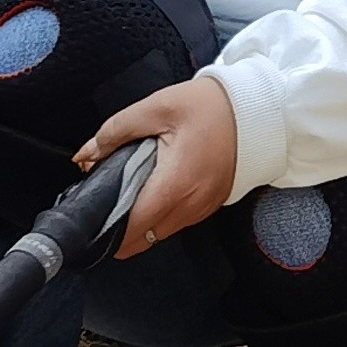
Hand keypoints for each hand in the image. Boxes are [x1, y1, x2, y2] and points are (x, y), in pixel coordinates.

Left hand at [78, 73, 238, 256]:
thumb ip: (115, 131)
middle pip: (142, 240)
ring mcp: (203, 208)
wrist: (261, 108)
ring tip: (126, 195)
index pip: (130, 228)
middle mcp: (190, 205)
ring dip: (139, 224)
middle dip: (117, 229)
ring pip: (159, 234)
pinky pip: (176, 222)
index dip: (104, 229)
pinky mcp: (211, 205)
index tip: (87, 218)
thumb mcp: (157, 107)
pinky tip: (152, 191)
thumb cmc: (213, 106)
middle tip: (103, 204)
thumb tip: (85, 155)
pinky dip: (159, 215)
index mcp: (174, 185)